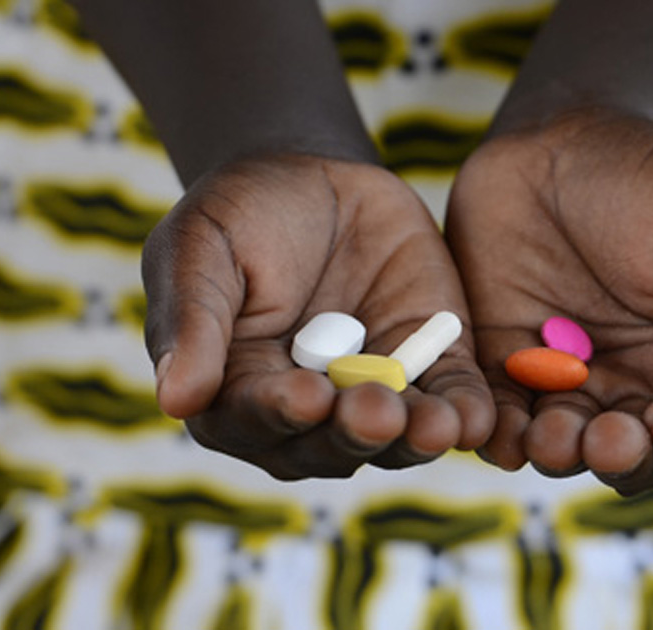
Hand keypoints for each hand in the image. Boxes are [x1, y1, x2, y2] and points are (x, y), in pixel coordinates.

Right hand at [144, 154, 492, 478]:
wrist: (309, 172)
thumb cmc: (236, 214)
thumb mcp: (198, 250)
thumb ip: (192, 323)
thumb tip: (175, 401)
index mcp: (236, 392)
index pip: (253, 419)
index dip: (280, 412)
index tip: (305, 396)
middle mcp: (306, 410)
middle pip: (329, 442)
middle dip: (355, 431)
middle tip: (378, 413)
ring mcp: (371, 392)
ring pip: (394, 436)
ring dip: (416, 437)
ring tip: (437, 427)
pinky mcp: (428, 367)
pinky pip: (450, 400)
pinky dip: (466, 414)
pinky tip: (478, 418)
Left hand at [445, 107, 652, 493]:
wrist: (557, 134)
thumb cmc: (652, 171)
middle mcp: (632, 383)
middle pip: (636, 452)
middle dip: (623, 456)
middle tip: (606, 439)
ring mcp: (562, 379)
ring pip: (565, 444)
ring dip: (559, 452)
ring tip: (550, 437)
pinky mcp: (499, 364)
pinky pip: (499, 413)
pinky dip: (497, 432)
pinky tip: (494, 430)